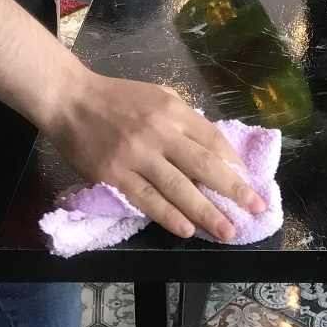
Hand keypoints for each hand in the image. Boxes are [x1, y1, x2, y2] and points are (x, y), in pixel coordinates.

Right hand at [49, 74, 264, 240]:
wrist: (71, 100)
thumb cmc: (118, 98)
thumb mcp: (158, 96)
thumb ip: (183, 120)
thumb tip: (211, 148)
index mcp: (173, 110)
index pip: (212, 139)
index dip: (234, 163)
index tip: (249, 182)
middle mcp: (160, 132)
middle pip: (204, 166)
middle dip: (233, 191)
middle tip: (255, 210)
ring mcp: (137, 155)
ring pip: (179, 188)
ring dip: (206, 212)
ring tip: (228, 231)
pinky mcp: (115, 175)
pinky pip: (147, 199)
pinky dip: (169, 216)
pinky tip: (187, 230)